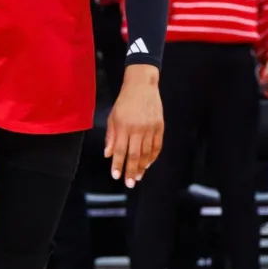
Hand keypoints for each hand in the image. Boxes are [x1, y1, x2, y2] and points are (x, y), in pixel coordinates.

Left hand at [104, 63, 164, 185]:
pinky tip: (148, 163)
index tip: (116, 176)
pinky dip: (153, 156)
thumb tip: (108, 155)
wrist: (142, 85)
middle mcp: (137, 128)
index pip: (120, 151)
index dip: (118, 165)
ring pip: (147, 152)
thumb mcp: (112, 117)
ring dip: (142, 166)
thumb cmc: (124, 102)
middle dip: (131, 170)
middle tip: (129, 183)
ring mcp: (150, 127)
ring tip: (138, 177)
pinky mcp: (160, 125)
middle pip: (134, 154)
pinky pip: (157, 144)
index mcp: (124, 126)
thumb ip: (110, 136)